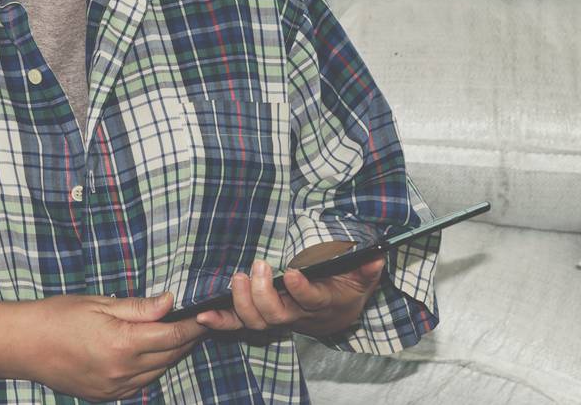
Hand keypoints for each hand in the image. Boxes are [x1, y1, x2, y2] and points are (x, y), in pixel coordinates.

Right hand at [23, 291, 209, 399]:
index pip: (173, 336)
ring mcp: (115, 388)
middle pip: (170, 355)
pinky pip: (141, 382)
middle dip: (187, 338)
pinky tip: (150, 352)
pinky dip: (151, 367)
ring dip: (171, 353)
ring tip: (177, 334)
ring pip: (158, 372)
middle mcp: (122, 371)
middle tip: (197, 321)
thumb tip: (171, 301)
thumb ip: (139, 307)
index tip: (207, 314)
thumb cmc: (60, 316)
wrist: (24, 345)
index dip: (194, 325)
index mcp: (123, 344)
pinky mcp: (106, 395)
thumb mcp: (100, 303)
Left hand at [193, 253, 385, 339]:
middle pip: (277, 315)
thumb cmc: (346, 289)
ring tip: (238, 277)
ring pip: (257, 322)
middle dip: (263, 293)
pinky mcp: (261, 318)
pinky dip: (221, 321)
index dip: (301, 290)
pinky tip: (204, 314)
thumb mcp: (361, 277)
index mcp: (322, 304)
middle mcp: (298, 316)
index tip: (292, 272)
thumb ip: (367, 268)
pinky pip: (239, 324)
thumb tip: (376, 256)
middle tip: (258, 266)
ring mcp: (278, 318)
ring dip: (242, 302)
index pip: (311, 301)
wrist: (337, 315)